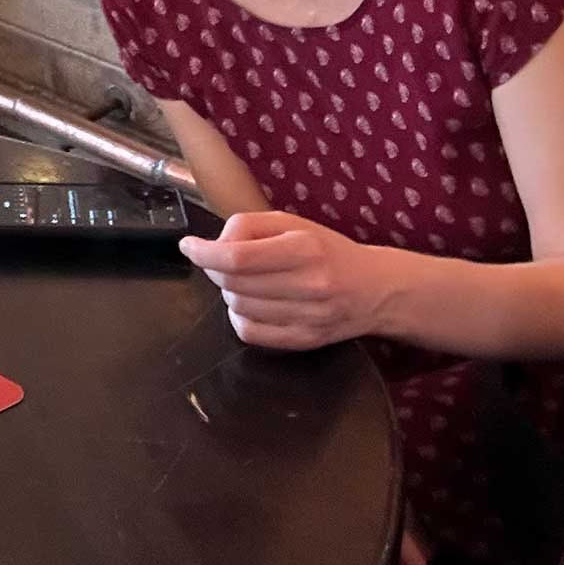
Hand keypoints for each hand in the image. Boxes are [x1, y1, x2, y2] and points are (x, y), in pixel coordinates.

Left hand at [178, 209, 380, 349]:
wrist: (375, 289)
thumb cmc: (329, 251)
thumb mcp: (294, 223)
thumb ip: (250, 226)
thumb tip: (214, 245)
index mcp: (305, 248)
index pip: (237, 256)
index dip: (204, 252)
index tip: (188, 246)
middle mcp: (309, 285)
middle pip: (233, 282)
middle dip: (215, 269)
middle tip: (222, 260)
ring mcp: (308, 317)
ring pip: (237, 307)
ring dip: (228, 291)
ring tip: (244, 280)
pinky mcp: (304, 340)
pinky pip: (250, 333)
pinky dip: (239, 317)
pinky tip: (249, 303)